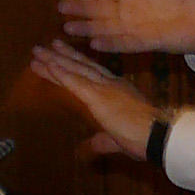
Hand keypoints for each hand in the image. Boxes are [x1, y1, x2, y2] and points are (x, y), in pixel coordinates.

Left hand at [26, 40, 161, 161]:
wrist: (157, 135)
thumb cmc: (144, 138)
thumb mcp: (118, 140)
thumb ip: (102, 141)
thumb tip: (90, 148)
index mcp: (118, 90)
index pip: (93, 74)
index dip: (77, 64)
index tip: (65, 55)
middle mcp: (110, 84)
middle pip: (81, 66)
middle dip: (63, 56)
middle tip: (47, 45)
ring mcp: (103, 88)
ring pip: (74, 70)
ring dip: (53, 60)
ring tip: (37, 51)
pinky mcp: (97, 96)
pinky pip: (73, 81)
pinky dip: (59, 72)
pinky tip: (47, 64)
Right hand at [61, 0, 194, 61]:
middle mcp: (132, 9)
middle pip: (99, 8)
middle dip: (80, 8)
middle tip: (59, 8)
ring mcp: (138, 26)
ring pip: (106, 27)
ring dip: (88, 28)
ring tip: (68, 28)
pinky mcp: (148, 41)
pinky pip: (125, 43)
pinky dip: (110, 44)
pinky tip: (94, 44)